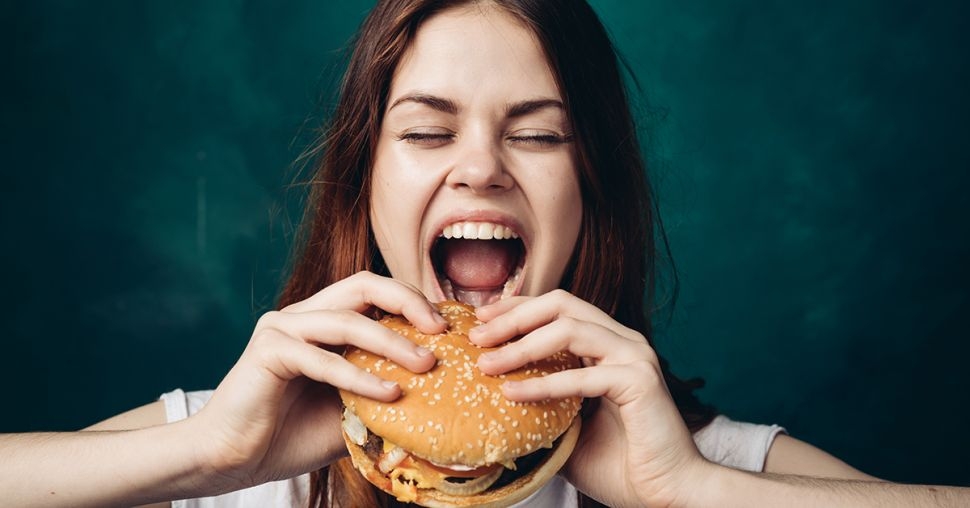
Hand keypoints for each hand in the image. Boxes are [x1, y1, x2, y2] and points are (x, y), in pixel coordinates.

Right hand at [186, 271, 444, 490]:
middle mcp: (302, 315)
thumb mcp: (351, 412)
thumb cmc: (290, 437)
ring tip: (426, 364)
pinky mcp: (268, 350)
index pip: (373, 293)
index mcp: (322, 322)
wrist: (232, 462)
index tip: (447, 329)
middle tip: (440, 329)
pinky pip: (322, 358)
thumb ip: (384, 394)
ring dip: (392, 342)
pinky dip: (359, 375)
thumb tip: (440, 397)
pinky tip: (389, 394)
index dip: (412, 302)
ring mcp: (282, 328)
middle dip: (408, 300)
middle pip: (363, 285)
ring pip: (348, 320)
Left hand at [471, 290, 713, 506]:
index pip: (558, 307)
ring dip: (521, 345)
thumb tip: (490, 401)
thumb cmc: (621, 466)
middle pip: (562, 304)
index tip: (480, 319)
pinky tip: (513, 394)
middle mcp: (624, 342)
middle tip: (477, 336)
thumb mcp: (566, 428)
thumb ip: (538, 407)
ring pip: (569, 329)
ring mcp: (635, 357)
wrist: (665, 496)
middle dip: (514, 316)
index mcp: (609, 345)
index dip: (517, 308)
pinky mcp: (640, 381)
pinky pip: (581, 375)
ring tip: (487, 365)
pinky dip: (542, 383)